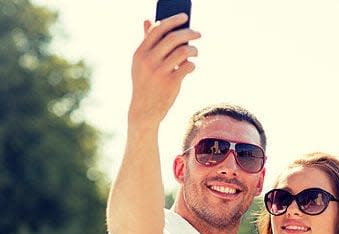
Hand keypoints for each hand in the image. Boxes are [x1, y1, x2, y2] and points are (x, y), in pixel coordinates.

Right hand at [128, 13, 200, 128]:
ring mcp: (160, 72)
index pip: (157, 29)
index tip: (184, 17)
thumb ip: (146, 42)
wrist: (143, 111)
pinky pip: (188, 66)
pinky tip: (190, 67)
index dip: (172, 21)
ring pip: (183, 51)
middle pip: (173, 38)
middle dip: (189, 32)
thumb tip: (149, 20)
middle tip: (198, 33)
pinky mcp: (171, 83)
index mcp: (140, 53)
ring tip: (195, 52)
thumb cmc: (145, 84)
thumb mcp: (140, 63)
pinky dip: (192, 65)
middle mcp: (148, 60)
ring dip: (193, 50)